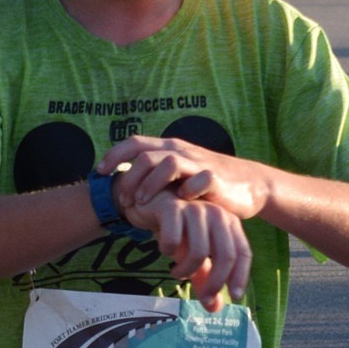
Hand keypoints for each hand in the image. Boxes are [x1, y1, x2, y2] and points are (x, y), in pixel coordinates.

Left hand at [100, 135, 269, 223]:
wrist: (250, 185)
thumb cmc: (206, 186)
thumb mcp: (178, 177)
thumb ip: (155, 178)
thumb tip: (121, 190)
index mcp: (169, 149)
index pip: (135, 143)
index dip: (113, 155)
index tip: (98, 172)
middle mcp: (182, 151)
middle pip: (146, 155)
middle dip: (128, 177)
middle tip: (122, 200)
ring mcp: (199, 163)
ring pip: (168, 163)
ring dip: (150, 184)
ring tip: (141, 203)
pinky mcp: (216, 179)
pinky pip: (199, 181)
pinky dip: (186, 192)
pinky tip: (179, 204)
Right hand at [118, 182, 251, 311]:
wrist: (151, 200)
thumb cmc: (177, 229)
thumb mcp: (193, 254)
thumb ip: (204, 278)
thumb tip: (214, 309)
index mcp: (228, 222)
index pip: (243, 252)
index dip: (240, 276)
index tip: (234, 297)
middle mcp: (216, 213)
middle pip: (226, 256)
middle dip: (215, 283)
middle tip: (203, 298)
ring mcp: (195, 209)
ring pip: (199, 252)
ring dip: (186, 271)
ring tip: (176, 273)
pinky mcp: (172, 208)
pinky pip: (173, 241)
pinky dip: (168, 251)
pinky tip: (164, 251)